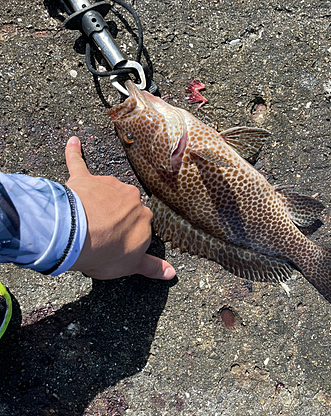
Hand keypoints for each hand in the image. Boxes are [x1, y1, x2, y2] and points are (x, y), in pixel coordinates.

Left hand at [65, 136, 174, 280]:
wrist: (78, 235)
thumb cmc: (105, 251)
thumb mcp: (131, 266)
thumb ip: (152, 267)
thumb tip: (172, 273)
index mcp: (144, 218)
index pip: (140, 227)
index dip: (127, 239)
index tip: (117, 247)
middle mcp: (131, 198)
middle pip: (125, 206)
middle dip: (116, 217)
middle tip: (102, 234)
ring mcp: (108, 186)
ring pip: (105, 190)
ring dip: (98, 198)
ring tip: (85, 216)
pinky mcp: (85, 179)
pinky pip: (79, 163)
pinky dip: (74, 153)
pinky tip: (73, 141)